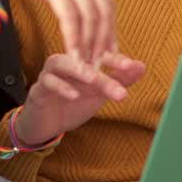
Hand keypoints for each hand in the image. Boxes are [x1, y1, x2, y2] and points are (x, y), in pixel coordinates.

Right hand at [0, 0, 115, 63]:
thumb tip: (72, 8)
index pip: (107, 1)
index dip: (111, 27)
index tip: (109, 49)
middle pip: (104, 10)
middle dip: (104, 39)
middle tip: (100, 62)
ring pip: (89, 15)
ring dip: (89, 43)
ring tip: (85, 63)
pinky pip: (69, 15)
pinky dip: (73, 37)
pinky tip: (71, 52)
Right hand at [14, 52, 145, 144]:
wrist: (47, 125)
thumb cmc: (73, 105)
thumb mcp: (99, 94)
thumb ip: (119, 80)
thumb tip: (142, 66)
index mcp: (82, 63)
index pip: (100, 56)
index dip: (117, 60)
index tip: (133, 66)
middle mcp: (66, 63)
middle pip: (83, 60)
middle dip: (102, 72)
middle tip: (118, 84)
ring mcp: (51, 73)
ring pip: (63, 64)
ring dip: (79, 71)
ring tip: (94, 79)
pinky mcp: (39, 87)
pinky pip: (48, 82)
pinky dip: (61, 87)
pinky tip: (74, 95)